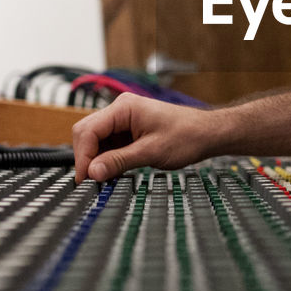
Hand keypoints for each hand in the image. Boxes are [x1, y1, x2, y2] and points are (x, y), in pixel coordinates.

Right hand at [72, 93, 213, 182]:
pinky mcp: (129, 131)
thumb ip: (118, 161)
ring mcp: (124, 120)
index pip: (88, 130)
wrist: (207, 134)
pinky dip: (107, 159)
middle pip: (87, 133)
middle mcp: (120, 110)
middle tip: (90, 182)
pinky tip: (112, 172)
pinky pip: (108, 144)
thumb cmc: (187, 136)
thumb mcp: (151, 152)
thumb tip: (93, 172)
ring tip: (102, 180)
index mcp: (123, 107)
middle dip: (86, 158)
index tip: (86, 179)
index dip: (83, 157)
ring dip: (96, 160)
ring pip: (96, 140)